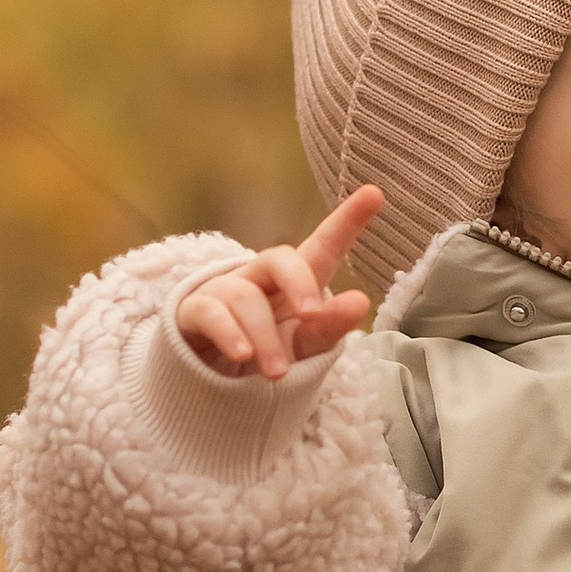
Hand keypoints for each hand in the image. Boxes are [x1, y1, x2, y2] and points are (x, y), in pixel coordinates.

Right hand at [174, 184, 384, 378]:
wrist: (207, 378)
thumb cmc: (265, 350)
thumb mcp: (301, 345)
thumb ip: (328, 327)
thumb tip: (361, 300)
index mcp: (293, 283)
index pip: (322, 248)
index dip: (346, 221)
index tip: (375, 193)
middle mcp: (260, 277)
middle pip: (279, 258)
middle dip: (299, 282)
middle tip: (312, 313)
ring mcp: (225, 291)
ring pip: (247, 298)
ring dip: (265, 337)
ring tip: (277, 373)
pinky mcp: (195, 311)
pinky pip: (210, 313)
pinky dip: (230, 333)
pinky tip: (243, 354)